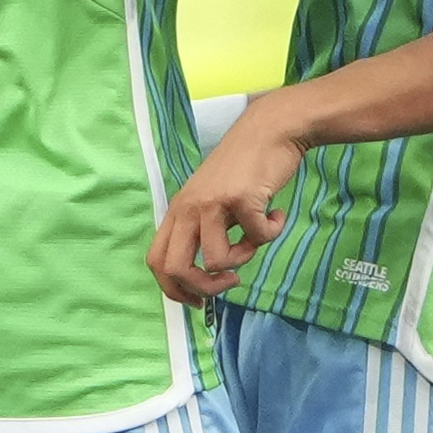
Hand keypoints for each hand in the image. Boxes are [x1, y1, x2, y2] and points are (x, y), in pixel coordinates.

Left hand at [147, 98, 308, 306]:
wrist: (270, 130)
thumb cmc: (245, 169)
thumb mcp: (213, 200)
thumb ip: (206, 230)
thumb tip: (210, 274)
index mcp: (178, 210)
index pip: (156, 261)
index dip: (174, 290)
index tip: (199, 301)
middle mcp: (187, 207)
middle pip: (175, 268)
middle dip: (204, 289)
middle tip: (230, 280)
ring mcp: (211, 202)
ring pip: (215, 260)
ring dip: (244, 258)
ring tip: (257, 237)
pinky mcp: (240, 198)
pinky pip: (258, 238)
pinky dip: (273, 232)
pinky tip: (276, 214)